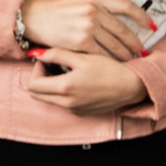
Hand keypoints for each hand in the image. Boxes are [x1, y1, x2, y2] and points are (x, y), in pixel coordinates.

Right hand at [23, 0, 151, 59]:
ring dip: (125, 53)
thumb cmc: (59, 10)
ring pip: (115, 44)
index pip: (127, 6)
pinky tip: (115, 63)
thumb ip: (100, 0)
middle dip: (135, 43)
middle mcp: (93, 10)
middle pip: (123, 30)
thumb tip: (121, 4)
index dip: (142, 17)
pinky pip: (102, 53)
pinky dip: (111, 59)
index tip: (150, 26)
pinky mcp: (81, 42)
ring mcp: (87, 26)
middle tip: (142, 51)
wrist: (33, 19)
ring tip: (130, 58)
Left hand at [24, 48, 149, 115]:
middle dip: (39, 79)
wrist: (132, 86)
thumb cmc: (110, 69)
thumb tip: (37, 53)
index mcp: (64, 87)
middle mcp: (66, 103)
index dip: (36, 70)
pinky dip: (63, 94)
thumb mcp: (83, 57)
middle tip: (52, 67)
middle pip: (36, 95)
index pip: (32, 84)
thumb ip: (57, 54)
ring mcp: (74, 110)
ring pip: (48, 100)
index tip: (47, 61)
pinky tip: (77, 82)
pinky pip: (62, 104)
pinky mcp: (81, 113)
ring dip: (50, 87)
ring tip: (65, 73)